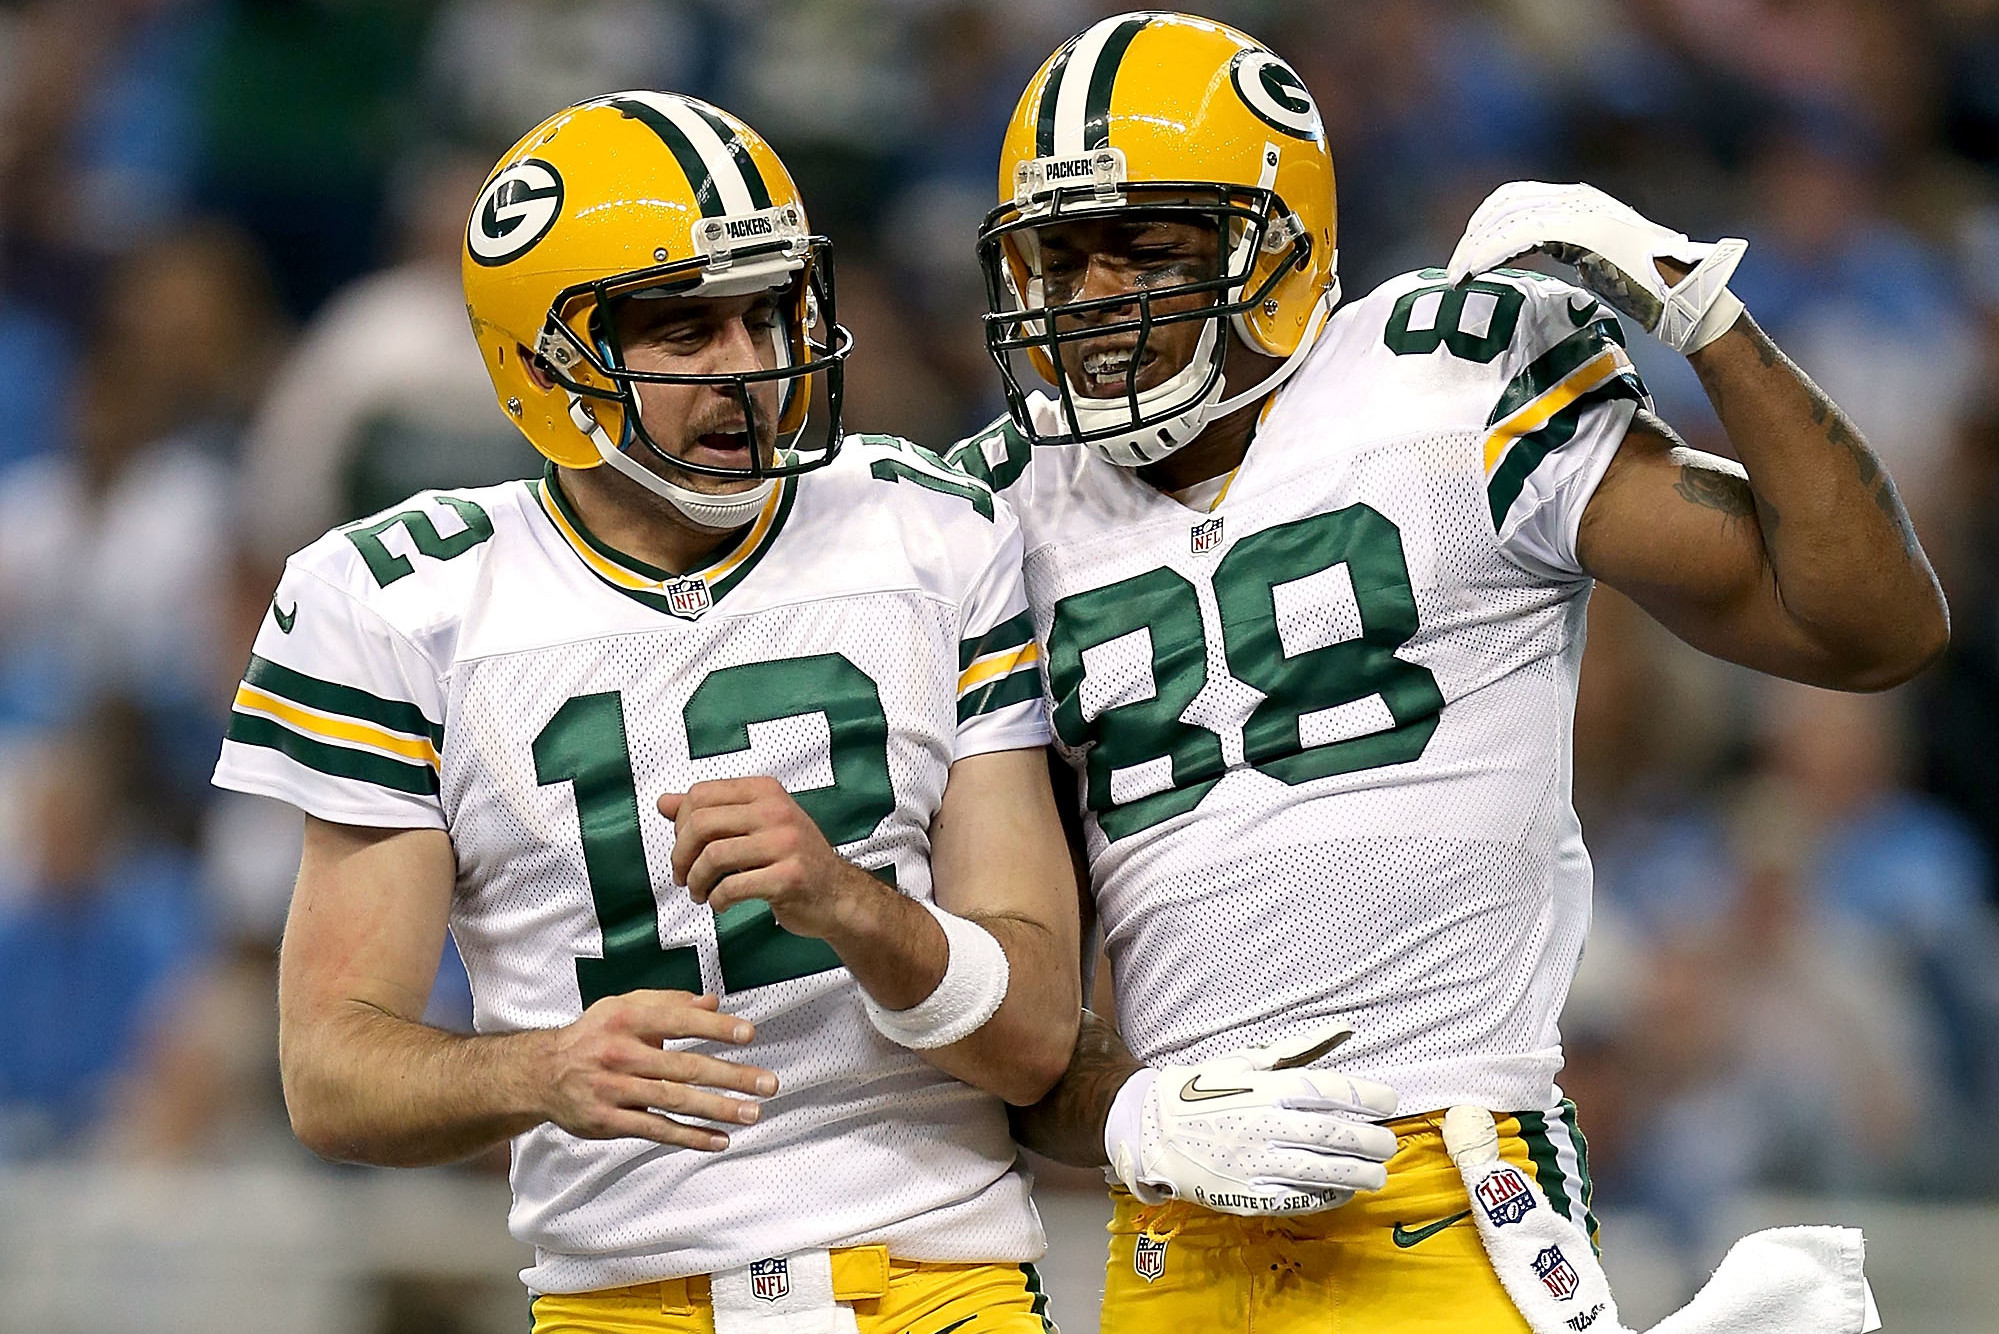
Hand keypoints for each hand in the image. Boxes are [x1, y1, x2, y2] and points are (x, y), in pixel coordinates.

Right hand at [538, 989, 776, 1150]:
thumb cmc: (593, 1036)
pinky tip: (719, 1139)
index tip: (748, 1034)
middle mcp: (620, 1054)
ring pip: (674, 1101)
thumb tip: (713, 1001)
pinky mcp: (610, 1121)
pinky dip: (690, 1136)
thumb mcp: (624, 1008)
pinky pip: (656, 1130)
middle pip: (684, 1067)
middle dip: (730, 1076)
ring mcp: (614, 1090)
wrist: (541, 1074)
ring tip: (752, 1113)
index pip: (678, 1021)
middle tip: (766, 1083)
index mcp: (626, 1020)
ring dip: (717, 1109)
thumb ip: (669, 1002)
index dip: (715, 1027)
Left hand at [658, 777, 873, 939]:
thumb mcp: (754, 825)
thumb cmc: (793, 859)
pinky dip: (717, 900)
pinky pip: (732, 887)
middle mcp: (775, 811)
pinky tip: (721, 903)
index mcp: (764, 791)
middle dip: (681, 856)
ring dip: (696, 882)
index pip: (701, 795)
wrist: (838, 894)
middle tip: (683, 876)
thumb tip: (664, 802)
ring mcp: (785, 844)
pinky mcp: (788, 877)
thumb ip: (710, 812)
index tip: (684, 848)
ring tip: (701, 893)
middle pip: (701, 824)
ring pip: (712, 857)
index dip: (680, 825)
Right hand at [1106, 1025, 1399, 1216]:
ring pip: (1321, 1170)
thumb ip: (1300, 1048)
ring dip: (1358, 1172)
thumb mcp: (1247, 1059)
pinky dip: (1327, 1195)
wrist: (1152, 1130)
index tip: (1390, 1101)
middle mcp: (1263, 1124)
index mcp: (1265, 1087)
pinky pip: (1297, 1199)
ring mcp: (1255, 1163)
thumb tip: (1346, 1030)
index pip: (1330, 1090)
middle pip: (1332, 1132)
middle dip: (1370, 1139)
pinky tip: (1345, 1190)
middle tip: (1388, 1143)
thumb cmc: (1204, 1090)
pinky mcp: (1246, 1195)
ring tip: (1378, 1174)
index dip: (1367, 1096)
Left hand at [1446, 180, 1747, 353]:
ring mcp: (1582, 212)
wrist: (1681, 296)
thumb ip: (1564, 250)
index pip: (1516, 199)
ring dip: (1476, 249)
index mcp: (1579, 202)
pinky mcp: (1584, 233)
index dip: (1484, 225)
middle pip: (1506, 204)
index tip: (1465, 256)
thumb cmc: (1643, 287)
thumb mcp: (1592, 262)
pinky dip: (1493, 254)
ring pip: (1509, 219)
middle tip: (1453, 270)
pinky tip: (1475, 272)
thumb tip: (1532, 257)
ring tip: (1455, 277)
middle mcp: (1578, 198)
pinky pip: (1524, 236)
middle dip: (1473, 237)